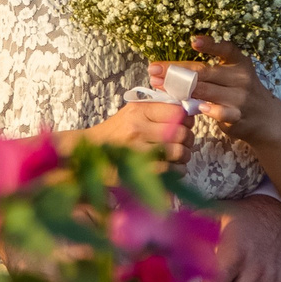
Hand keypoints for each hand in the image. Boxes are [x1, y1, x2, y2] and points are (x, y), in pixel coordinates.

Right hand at [75, 98, 190, 162]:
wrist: (91, 150)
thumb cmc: (115, 131)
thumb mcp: (132, 112)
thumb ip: (156, 109)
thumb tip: (186, 110)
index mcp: (139, 110)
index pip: (177, 111)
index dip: (187, 119)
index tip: (185, 124)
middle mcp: (138, 128)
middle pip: (182, 133)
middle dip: (189, 140)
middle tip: (185, 143)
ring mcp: (138, 150)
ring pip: (179, 153)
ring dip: (184, 156)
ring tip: (179, 156)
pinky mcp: (138, 170)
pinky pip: (171, 171)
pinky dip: (177, 171)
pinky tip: (173, 168)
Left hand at [157, 36, 280, 145]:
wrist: (266, 118)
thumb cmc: (240, 93)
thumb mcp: (233, 76)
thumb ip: (210, 73)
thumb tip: (173, 70)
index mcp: (239, 62)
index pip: (225, 49)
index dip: (210, 45)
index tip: (193, 42)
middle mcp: (240, 77)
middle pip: (204, 71)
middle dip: (176, 71)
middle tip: (154, 70)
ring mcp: (239, 97)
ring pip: (205, 90)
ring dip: (179, 90)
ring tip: (160, 87)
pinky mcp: (237, 115)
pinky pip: (218, 111)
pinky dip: (206, 109)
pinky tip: (195, 107)